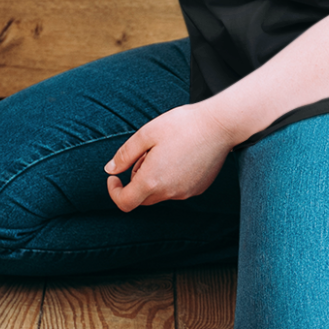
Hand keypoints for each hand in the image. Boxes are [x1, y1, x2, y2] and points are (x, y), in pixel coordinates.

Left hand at [104, 101, 238, 211]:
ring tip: (165, 149)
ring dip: (154, 177)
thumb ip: (125, 155)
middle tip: (145, 153)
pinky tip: (179, 154)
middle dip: (136, 179)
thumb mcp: (146, 134)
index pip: (125, 202)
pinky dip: (170, 177)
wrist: (219, 125)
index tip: (114, 177)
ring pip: (160, 192)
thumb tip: (110, 170)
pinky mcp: (198, 188)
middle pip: (142, 198)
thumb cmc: (181, 125)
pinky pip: (176, 189)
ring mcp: (186, 193)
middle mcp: (170, 193)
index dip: (114, 192)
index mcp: (152, 180)